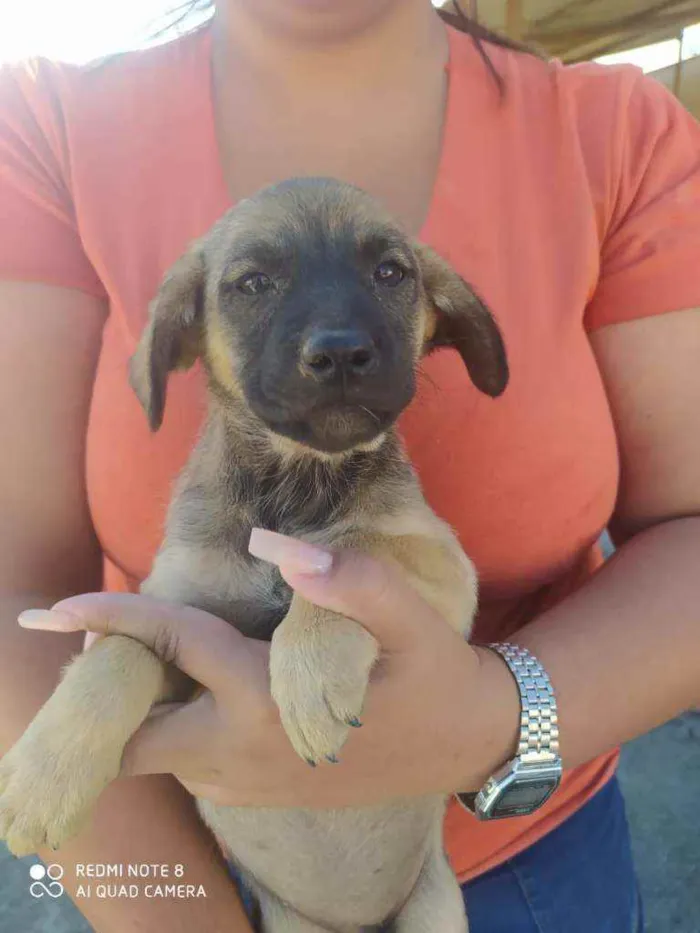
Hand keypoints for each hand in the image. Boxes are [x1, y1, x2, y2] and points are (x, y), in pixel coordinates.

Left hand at [18, 530, 518, 808]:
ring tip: (140, 656)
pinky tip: (190, 691)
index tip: (56, 607)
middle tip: (95, 640)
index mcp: (268, 704)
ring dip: (140, 708)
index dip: (114, 620)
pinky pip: (188, 768)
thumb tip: (270, 541)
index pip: (175, 648)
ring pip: (158, 756)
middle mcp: (243, 755)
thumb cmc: (435, 676)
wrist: (466, 744)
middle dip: (105, 691)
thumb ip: (346, 577)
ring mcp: (247, 785)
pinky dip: (170, 730)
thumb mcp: (408, 619)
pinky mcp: (258, 795)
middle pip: (136, 735)